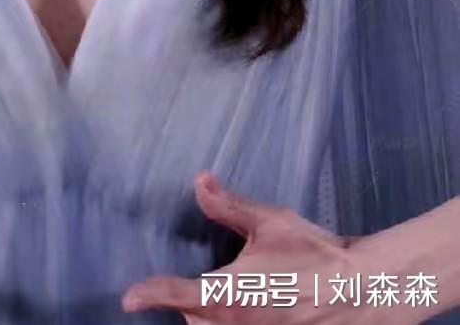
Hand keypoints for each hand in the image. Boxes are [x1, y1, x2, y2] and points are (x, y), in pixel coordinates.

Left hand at [122, 172, 372, 323]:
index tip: (129, 298)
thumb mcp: (270, 223)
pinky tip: (245, 314)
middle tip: (190, 291)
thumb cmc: (315, 254)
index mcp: (230, 294)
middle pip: (193, 322)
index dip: (149, 294)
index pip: (177, 295)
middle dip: (187, 307)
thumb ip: (229, 206)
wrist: (362, 290)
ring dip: (207, 322)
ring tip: (215, 307)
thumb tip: (199, 181)